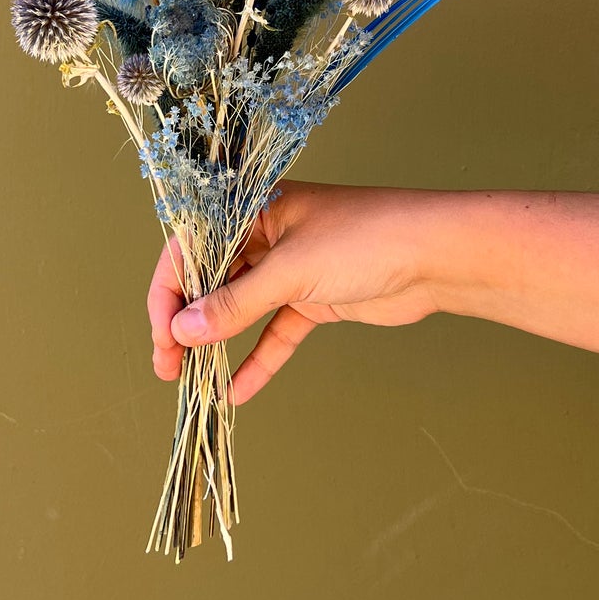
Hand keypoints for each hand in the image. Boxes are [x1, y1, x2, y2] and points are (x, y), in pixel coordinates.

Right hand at [147, 181, 450, 404]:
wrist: (437, 256)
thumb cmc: (366, 239)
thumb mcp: (291, 270)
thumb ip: (236, 303)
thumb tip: (183, 330)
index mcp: (254, 209)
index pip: (192, 246)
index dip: (170, 290)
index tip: (162, 333)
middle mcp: (266, 236)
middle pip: (211, 280)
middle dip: (187, 323)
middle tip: (168, 366)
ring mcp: (291, 269)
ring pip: (240, 309)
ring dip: (216, 344)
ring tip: (191, 381)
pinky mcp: (315, 298)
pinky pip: (276, 331)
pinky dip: (258, 359)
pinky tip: (239, 390)